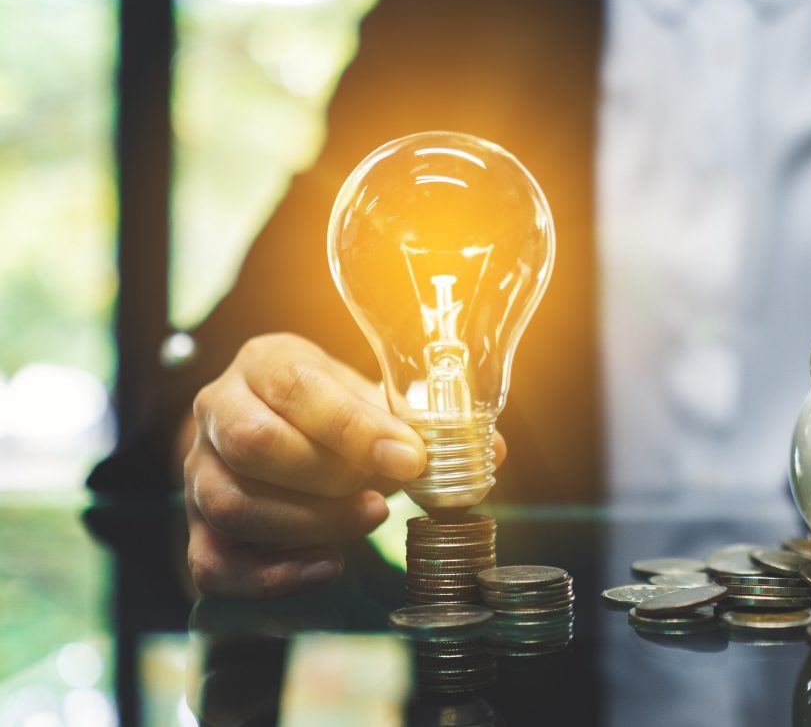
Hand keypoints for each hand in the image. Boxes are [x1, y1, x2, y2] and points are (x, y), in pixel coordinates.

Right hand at [183, 333, 505, 596]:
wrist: (269, 425)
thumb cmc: (328, 410)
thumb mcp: (370, 398)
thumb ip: (420, 421)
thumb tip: (488, 452)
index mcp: (266, 362)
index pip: (297, 386)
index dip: (355, 428)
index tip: (411, 457)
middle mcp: (219, 409)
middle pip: (256, 445)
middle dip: (330, 479)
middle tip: (384, 498)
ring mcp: (198, 470)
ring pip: (232, 503)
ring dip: (308, 523)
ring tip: (366, 520)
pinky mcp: (195, 526)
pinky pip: (213, 561)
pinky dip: (272, 574)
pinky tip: (326, 565)